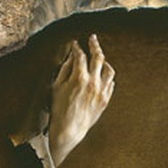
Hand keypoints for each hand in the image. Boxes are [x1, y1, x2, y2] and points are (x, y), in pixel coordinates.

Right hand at [49, 35, 114, 166]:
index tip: (75, 44)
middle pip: (98, 57)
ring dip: (104, 61)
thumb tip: (72, 57)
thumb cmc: (59, 108)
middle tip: (92, 38)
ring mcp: (102, 91)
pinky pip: (111, 83)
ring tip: (99, 58)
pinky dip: (107, 76)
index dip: (77, 47)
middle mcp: (93, 83)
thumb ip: (65, 69)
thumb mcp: (57, 86)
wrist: (69, 129)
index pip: (80, 56)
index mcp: (79, 78)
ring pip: (109, 70)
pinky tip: (102, 75)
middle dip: (95, 45)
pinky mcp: (105, 99)